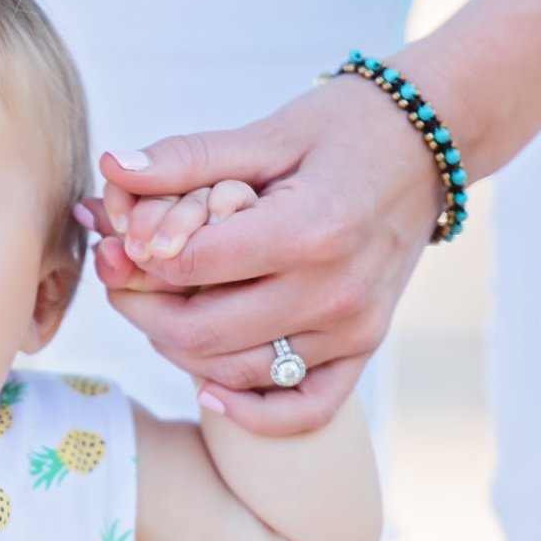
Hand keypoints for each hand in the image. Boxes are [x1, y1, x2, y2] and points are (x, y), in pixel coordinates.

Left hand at [86, 71, 448, 432]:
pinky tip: (208, 387)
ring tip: (160, 307)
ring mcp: (355, 327)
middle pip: (201, 333)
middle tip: (121, 279)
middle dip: (142, 309)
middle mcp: (335, 289)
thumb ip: (185, 159)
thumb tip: (111, 169)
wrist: (428, 145)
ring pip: (236, 372)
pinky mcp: (366, 347)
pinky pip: (302, 407)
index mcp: (309, 229)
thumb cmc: (341, 131)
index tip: (119, 240)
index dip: (137, 259)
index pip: (190, 268)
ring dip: (180, 349)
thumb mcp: (265, 135)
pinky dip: (249, 410)